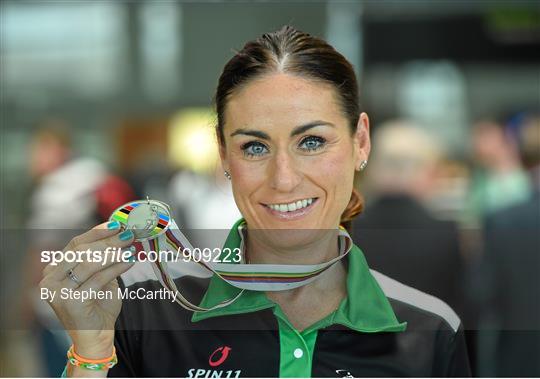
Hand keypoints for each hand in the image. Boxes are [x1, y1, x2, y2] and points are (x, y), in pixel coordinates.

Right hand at [40, 221, 134, 358]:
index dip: (97, 232)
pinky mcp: (71, 303)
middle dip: (108, 240)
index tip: (117, 224)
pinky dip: (116, 267)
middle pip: (82, 251)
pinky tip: (130, 260)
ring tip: (131, 246)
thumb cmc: (98, 305)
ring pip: (89, 263)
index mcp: (53, 270)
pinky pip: (98, 279)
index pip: (75, 244)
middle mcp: (50, 280)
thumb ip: (102, 258)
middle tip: (129, 234)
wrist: (96, 336)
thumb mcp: (98, 277)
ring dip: (113, 252)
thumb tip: (120, 232)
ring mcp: (58, 293)